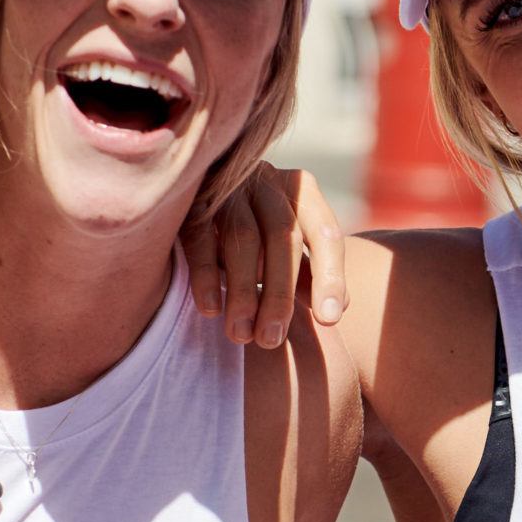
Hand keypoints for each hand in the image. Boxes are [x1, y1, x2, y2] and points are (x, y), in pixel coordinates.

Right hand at [181, 165, 346, 349]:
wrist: (186, 186)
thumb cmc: (250, 229)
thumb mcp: (283, 247)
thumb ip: (308, 272)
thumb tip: (335, 310)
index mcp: (300, 191)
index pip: (325, 233)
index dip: (329, 277)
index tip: (328, 320)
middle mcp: (267, 182)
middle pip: (282, 236)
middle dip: (279, 293)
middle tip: (271, 339)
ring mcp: (227, 187)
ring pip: (242, 238)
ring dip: (244, 292)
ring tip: (241, 335)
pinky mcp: (189, 200)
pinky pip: (200, 237)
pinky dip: (206, 275)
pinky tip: (211, 310)